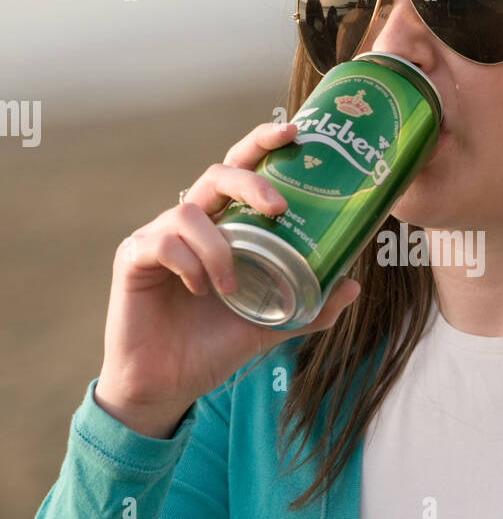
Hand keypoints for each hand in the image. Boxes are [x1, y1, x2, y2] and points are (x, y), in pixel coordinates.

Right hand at [94, 120, 360, 435]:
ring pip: (190, 211)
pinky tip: (198, 289)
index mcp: (222, 228)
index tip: (294, 132)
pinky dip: (188, 262)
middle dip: (251, 180)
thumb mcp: (269, 325)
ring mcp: (158, 237)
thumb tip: (353, 285)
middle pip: (217, 174)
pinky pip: (162, 242)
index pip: (240, 171)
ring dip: (220, 248)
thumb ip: (308, 307)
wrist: (166, 386)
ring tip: (232, 286)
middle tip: (279, 207)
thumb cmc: (211, 347)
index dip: (262, 144)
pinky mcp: (133, 258)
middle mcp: (190, 224)